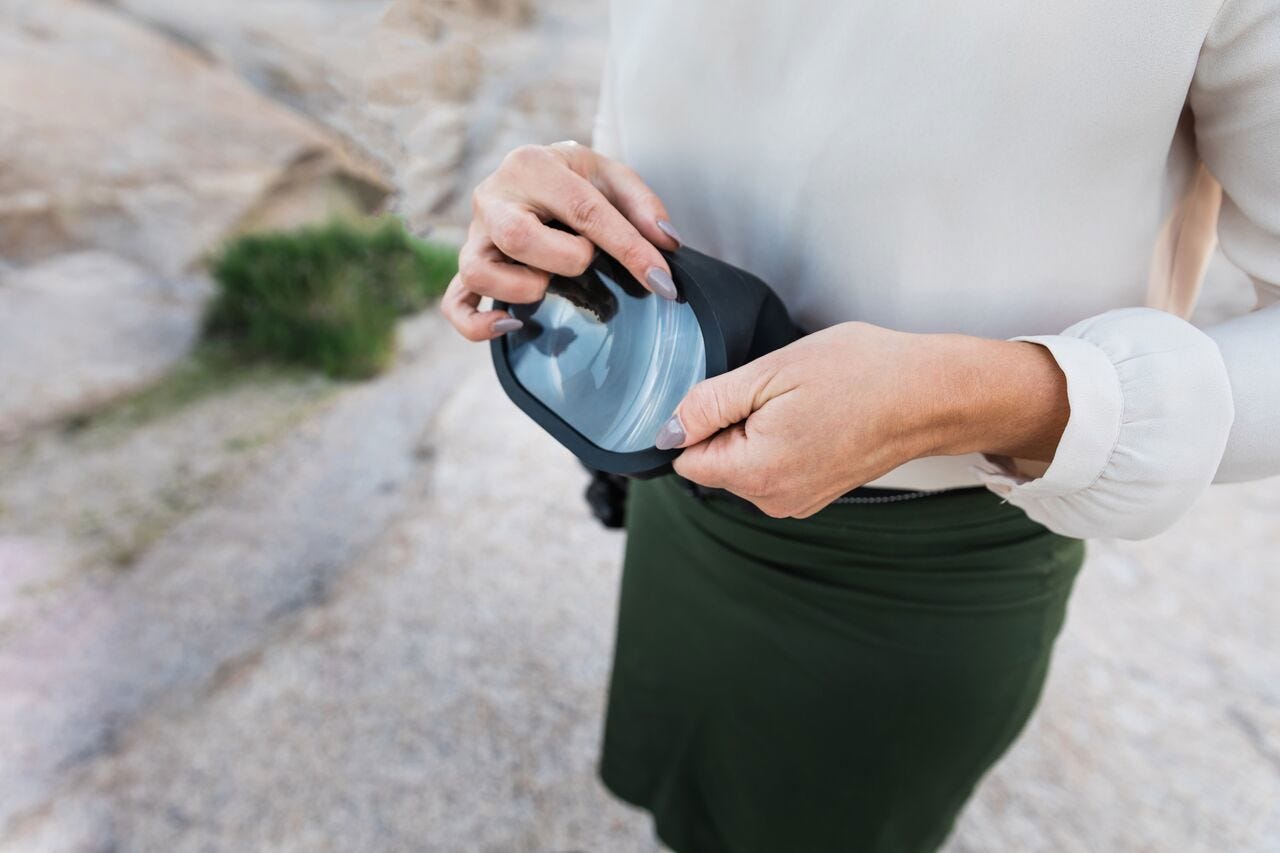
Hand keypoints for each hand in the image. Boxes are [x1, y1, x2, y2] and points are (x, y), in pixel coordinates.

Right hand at [441, 141, 681, 340]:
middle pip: (518, 238)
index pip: (584, 210)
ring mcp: (475, 235)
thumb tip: (666, 244)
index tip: (662, 281)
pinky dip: (479, 323)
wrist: (532, 173)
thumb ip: (642, 205)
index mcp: (533, 165)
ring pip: (478, 271)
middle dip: (567, 260)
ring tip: (548, 281)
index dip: (628, 249)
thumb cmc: (575, 179)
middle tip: (588, 261)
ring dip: (523, 287)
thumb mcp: (610, 176)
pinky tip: (513, 325)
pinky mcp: (467, 264)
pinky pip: (456, 303)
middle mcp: (494, 197)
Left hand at [658, 322, 1069, 517]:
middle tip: (776, 392)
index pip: (685, 457)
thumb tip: (667, 430)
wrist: (930, 394)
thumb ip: (709, 403)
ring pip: (742, 464)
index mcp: (755, 473)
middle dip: (730, 425)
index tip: (736, 394)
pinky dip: (781, 441)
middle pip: (714, 463)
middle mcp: (772, 500)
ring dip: (757, 431)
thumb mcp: (770, 373)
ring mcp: (796, 503)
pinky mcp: (814, 495)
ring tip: (801, 403)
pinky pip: (772, 468)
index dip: (698, 419)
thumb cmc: (860, 374)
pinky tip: (814, 416)